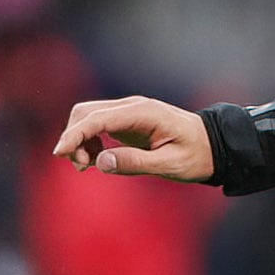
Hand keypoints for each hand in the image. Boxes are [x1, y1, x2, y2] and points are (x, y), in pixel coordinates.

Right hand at [53, 97, 214, 182]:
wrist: (216, 145)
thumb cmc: (198, 155)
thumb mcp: (171, 164)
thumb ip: (137, 162)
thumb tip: (101, 162)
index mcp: (144, 113)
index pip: (97, 118)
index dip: (74, 135)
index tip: (59, 154)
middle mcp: (133, 106)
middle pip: (86, 112)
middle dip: (74, 138)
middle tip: (82, 167)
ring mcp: (129, 111)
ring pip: (87, 117)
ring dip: (79, 140)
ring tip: (87, 167)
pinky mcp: (127, 120)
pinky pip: (96, 125)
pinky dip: (88, 140)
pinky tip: (96, 159)